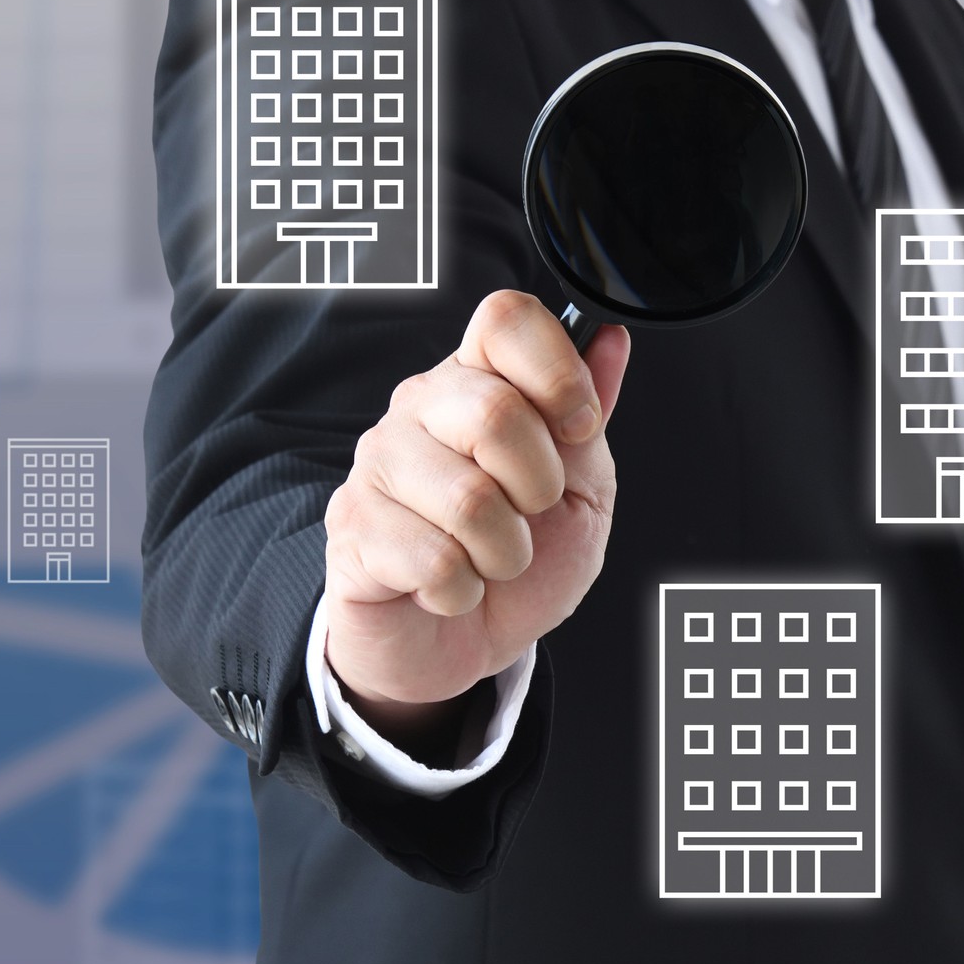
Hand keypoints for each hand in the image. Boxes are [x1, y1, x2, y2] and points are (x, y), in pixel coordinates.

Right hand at [322, 290, 631, 742]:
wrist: (461, 644)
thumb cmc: (522, 562)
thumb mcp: (581, 491)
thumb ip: (589, 417)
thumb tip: (610, 339)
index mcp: (480, 382)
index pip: (505, 320)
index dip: (557, 373)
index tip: (578, 428)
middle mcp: (419, 408)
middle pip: (494, 411)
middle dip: (540, 486)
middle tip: (530, 515)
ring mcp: (378, 465)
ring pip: (468, 499)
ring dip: (505, 552)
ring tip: (489, 559)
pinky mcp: (352, 528)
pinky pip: (434, 560)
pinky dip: (462, 589)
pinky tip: (449, 586)